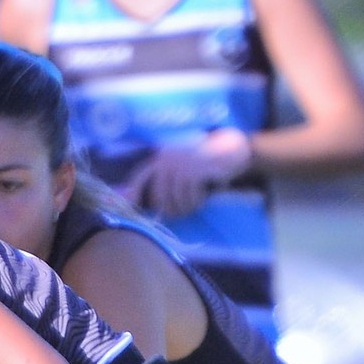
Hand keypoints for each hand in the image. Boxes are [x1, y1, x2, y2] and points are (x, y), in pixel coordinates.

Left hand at [119, 129, 253, 219]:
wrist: (232, 149)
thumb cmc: (205, 164)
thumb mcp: (182, 168)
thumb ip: (164, 180)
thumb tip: (142, 202)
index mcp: (162, 156)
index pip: (141, 176)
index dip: (133, 192)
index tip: (130, 207)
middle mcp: (168, 157)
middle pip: (159, 196)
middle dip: (170, 209)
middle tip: (182, 214)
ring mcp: (182, 163)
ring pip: (175, 199)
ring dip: (186, 207)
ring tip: (195, 206)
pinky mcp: (196, 169)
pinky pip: (190, 196)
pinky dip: (196, 202)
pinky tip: (202, 198)